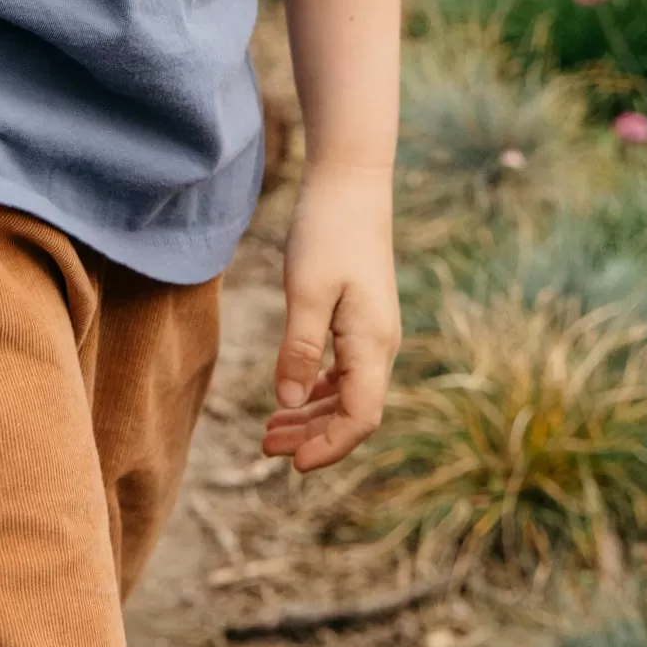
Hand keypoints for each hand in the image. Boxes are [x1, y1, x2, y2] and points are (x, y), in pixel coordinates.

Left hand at [262, 162, 398, 472]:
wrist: (351, 182)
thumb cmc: (327, 231)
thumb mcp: (306, 290)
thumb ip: (298, 348)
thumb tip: (287, 403)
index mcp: (373, 343)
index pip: (359, 418)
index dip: (329, 447)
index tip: (291, 464)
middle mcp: (381, 343)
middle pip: (354, 411)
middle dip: (313, 436)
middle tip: (266, 446)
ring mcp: (374, 330)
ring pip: (348, 391)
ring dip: (312, 414)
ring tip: (271, 428)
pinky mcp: (363, 315)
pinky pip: (346, 368)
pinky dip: (318, 387)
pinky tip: (294, 391)